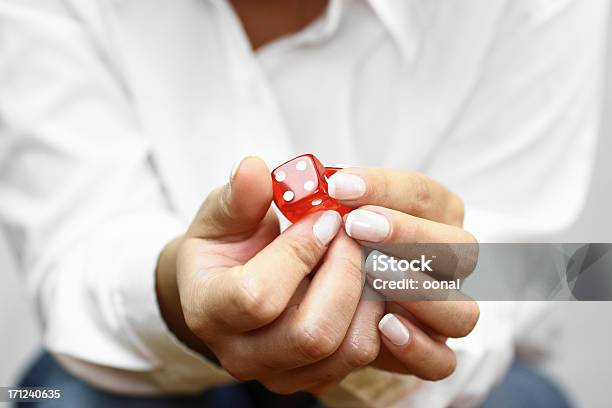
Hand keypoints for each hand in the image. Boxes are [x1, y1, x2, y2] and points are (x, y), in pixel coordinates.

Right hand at [156, 157, 383, 393]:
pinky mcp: (314, 377)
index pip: (258, 296)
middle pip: (312, 334)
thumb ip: (239, 196)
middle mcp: (242, 355)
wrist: (228, 288)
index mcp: (208, 310)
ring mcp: (280, 374)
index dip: (300, 252)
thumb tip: (254, 168)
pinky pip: (362, 354)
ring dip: (368, 293)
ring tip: (365, 253)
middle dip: (345, 273)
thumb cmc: (225, 246)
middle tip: (353, 233)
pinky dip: (377, 313)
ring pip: (347, 349)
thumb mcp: (223, 215)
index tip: (325, 217)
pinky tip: (368, 278)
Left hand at [328, 167, 479, 379]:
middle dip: (407, 233)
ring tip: (375, 273)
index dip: (385, 187)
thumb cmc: (321, 247)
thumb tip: (285, 177)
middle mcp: (449, 263)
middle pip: (459, 247)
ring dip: (420, 290)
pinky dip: (419, 347)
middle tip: (356, 226)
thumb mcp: (314, 220)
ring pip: (462, 310)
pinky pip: (443, 362)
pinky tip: (384, 327)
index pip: (423, 194)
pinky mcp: (430, 353)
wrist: (321, 294)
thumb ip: (311, 200)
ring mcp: (444, 311)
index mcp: (432, 217)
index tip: (338, 186)